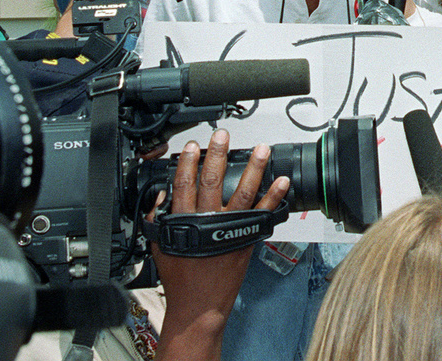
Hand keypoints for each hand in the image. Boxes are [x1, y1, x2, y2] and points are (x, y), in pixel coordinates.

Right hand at [152, 130, 288, 360]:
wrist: (199, 305)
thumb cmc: (180, 279)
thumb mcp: (160, 246)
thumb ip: (159, 218)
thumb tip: (161, 195)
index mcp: (184, 221)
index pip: (184, 184)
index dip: (187, 163)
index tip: (192, 146)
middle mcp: (207, 221)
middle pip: (213, 181)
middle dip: (218, 155)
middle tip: (223, 135)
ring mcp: (229, 228)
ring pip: (243, 192)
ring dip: (253, 168)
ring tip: (261, 149)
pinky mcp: (246, 237)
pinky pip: (263, 213)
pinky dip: (274, 196)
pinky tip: (282, 181)